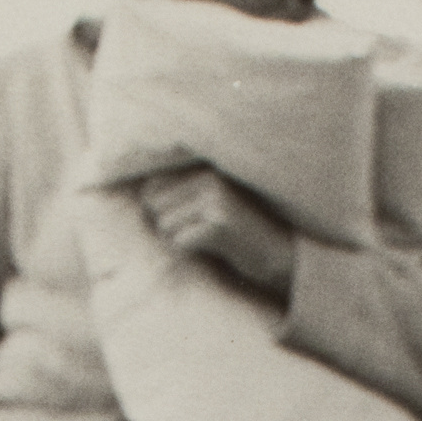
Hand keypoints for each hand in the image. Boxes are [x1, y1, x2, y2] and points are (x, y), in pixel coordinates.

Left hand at [134, 166, 294, 294]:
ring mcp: (214, 199)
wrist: (280, 253)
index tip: (183, 219)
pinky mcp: (218, 224)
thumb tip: (141, 196)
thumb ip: (181, 190)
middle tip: (196, 231)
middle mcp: (209, 177)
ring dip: (180, 239)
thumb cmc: (240, 230)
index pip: (151, 185)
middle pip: (153, 205)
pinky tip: (213, 247)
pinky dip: (191, 251)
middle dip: (167, 224)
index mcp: (204, 167)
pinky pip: (180, 241)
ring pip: (164, 225)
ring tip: (207, 239)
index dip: (158, 208)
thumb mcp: (213, 199)